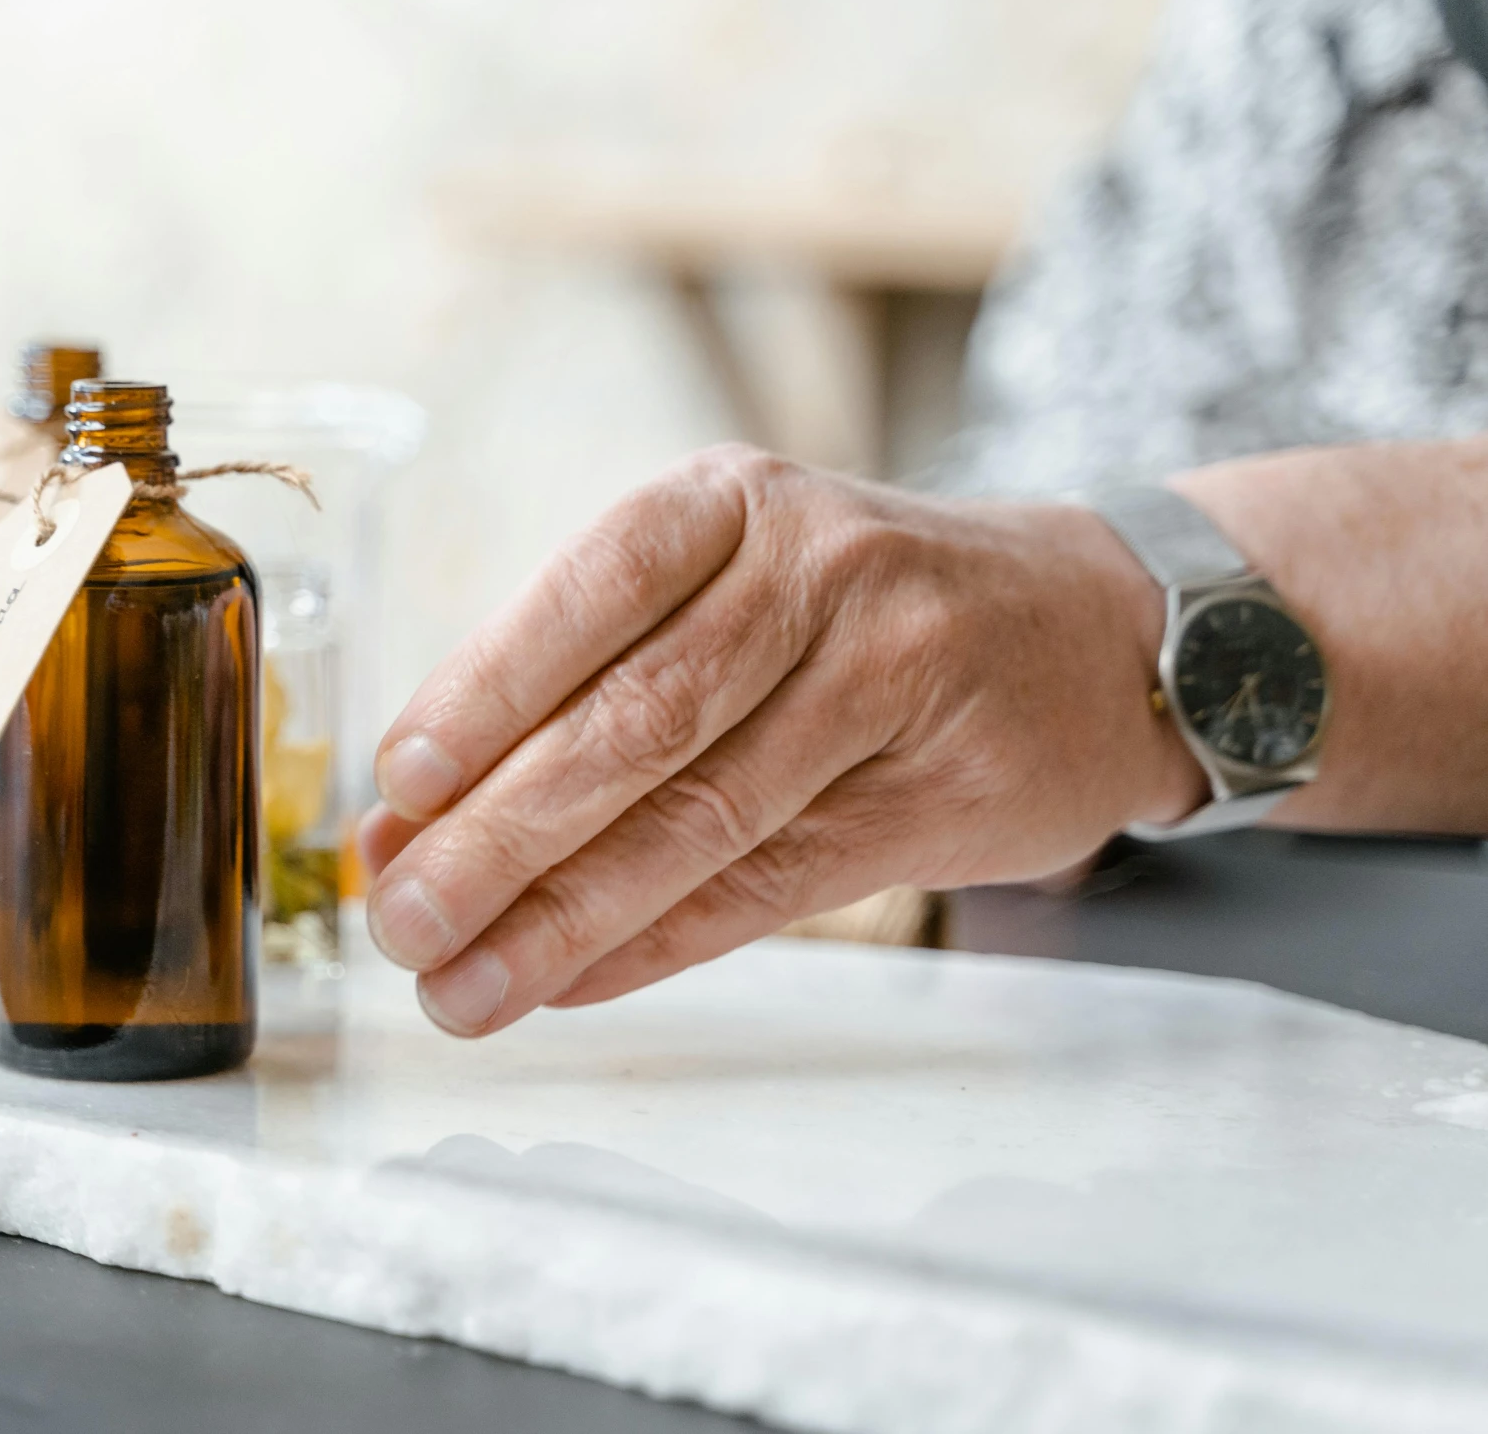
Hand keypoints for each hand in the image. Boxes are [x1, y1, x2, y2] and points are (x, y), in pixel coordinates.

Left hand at [359, 446, 1205, 1036]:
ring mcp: (895, 679)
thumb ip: (568, 691)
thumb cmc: (849, 609)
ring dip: (566, 917)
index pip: (590, 591)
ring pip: (705, 818)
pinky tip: (572, 981)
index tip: (399, 785)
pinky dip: (658, 943)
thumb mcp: (719, 592)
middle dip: (504, 836)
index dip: (486, 692)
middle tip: (403, 920)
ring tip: (463, 984)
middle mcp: (818, 572)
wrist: (1089, 632)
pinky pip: (775, 886)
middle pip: (640, 720)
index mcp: (730, 504)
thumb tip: (403, 819)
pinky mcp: (945, 792)